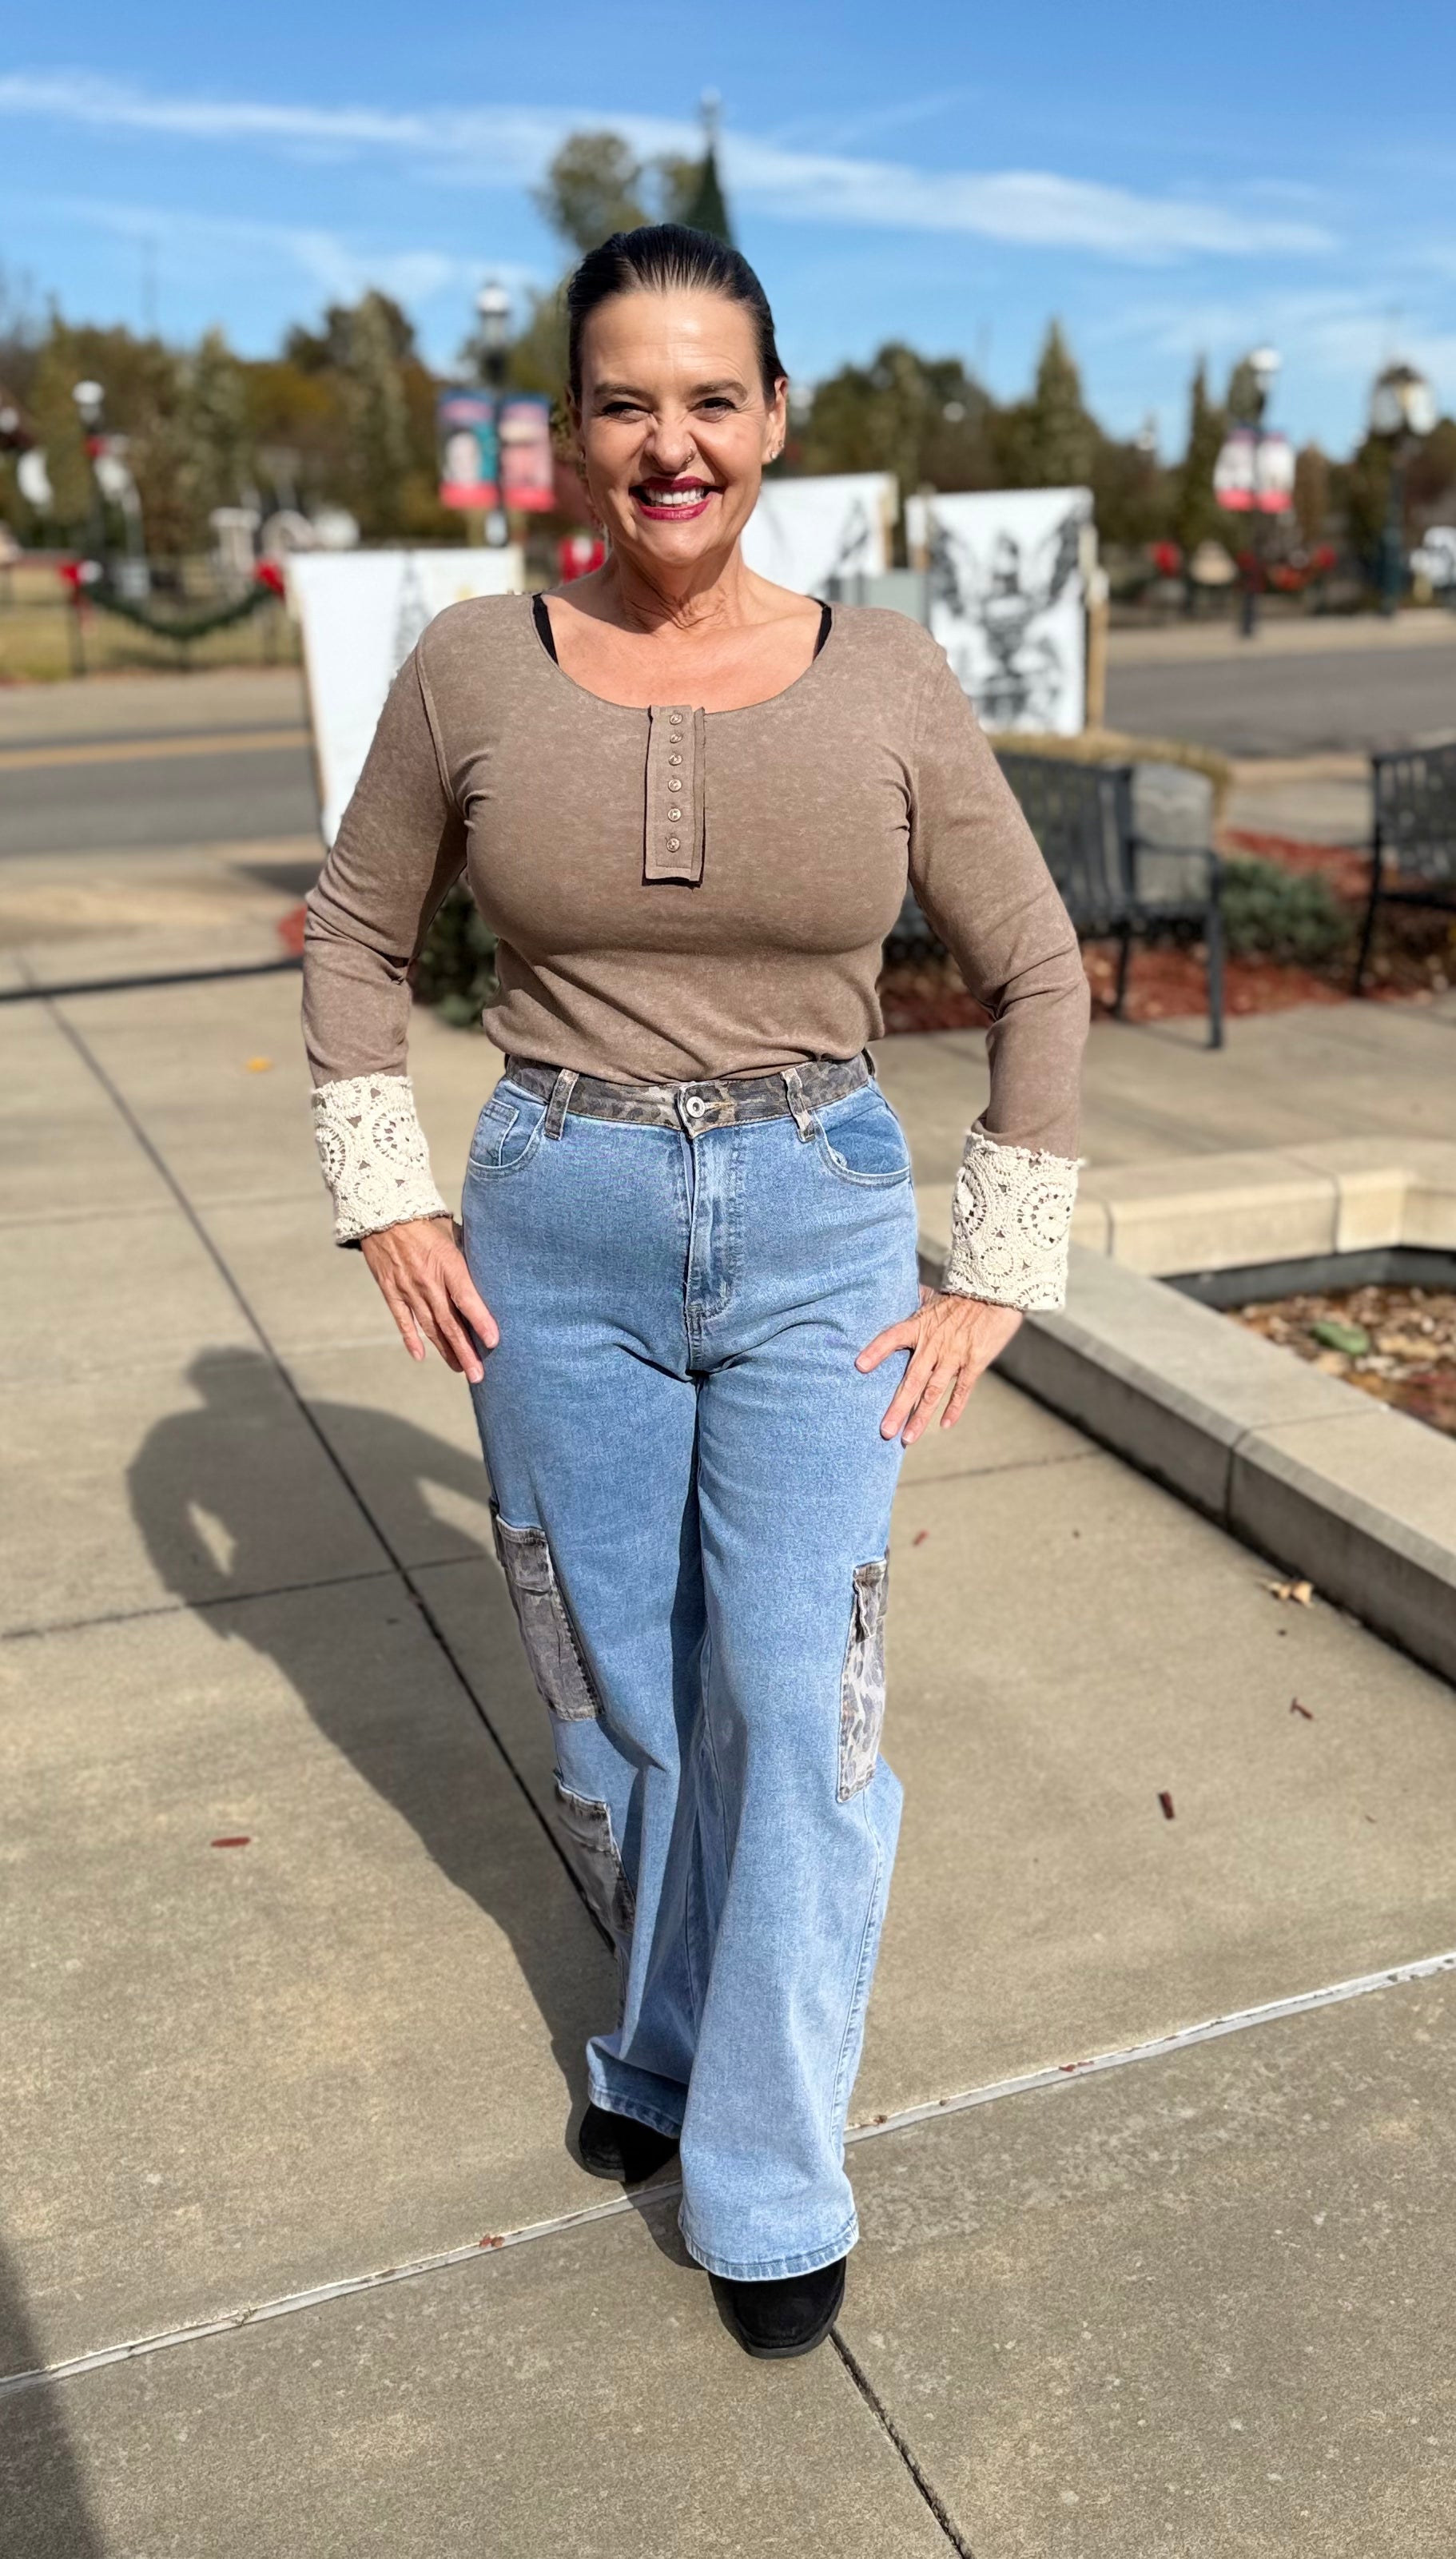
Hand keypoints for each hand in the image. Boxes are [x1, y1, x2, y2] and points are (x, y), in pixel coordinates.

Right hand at [359, 1217, 497, 1383]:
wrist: (383, 1211)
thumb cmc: (426, 1220)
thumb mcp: (453, 1232)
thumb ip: (469, 1256)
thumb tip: (492, 1272)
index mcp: (447, 1263)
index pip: (467, 1297)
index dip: (480, 1321)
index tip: (494, 1342)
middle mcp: (427, 1280)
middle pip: (449, 1323)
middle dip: (466, 1351)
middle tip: (479, 1376)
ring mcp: (407, 1288)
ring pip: (429, 1327)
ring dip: (445, 1351)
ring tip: (460, 1369)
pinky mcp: (390, 1290)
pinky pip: (403, 1320)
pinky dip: (411, 1339)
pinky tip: (421, 1356)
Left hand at [857, 1286, 1022, 1444]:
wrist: (996, 1293)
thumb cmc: (962, 1295)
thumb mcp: (932, 1296)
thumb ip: (914, 1302)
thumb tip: (899, 1295)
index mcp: (919, 1326)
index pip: (891, 1338)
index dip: (876, 1351)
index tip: (860, 1366)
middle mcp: (933, 1344)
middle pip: (911, 1380)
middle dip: (897, 1408)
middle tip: (884, 1431)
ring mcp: (953, 1356)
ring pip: (933, 1392)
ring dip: (920, 1417)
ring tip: (908, 1438)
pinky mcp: (974, 1363)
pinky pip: (962, 1390)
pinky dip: (954, 1408)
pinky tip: (944, 1425)